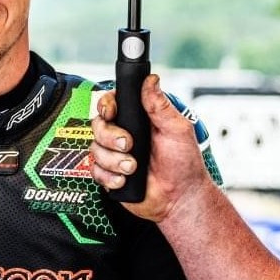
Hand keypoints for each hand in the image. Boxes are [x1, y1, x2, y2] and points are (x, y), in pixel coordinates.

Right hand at [89, 74, 212, 222]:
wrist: (180, 199)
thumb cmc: (184, 164)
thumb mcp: (177, 129)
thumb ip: (160, 105)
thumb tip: (151, 80)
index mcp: (139, 119)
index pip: (112, 103)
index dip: (106, 105)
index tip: (111, 112)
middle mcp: (124, 134)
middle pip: (98, 125)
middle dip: (110, 137)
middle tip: (128, 145)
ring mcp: (115, 155)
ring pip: (95, 149)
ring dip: (113, 160)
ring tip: (133, 168)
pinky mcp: (110, 174)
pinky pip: (95, 171)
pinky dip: (110, 177)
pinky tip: (125, 180)